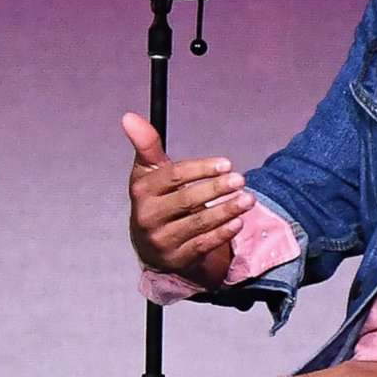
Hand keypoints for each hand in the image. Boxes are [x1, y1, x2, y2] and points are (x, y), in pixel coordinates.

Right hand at [123, 110, 255, 289]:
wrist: (151, 245)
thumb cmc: (157, 200)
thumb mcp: (150, 172)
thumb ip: (147, 145)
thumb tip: (129, 117)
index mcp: (141, 191)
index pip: (173, 176)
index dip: (201, 169)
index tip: (227, 164)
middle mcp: (147, 217)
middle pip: (186, 200)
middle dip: (216, 189)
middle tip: (241, 180)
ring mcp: (161, 240)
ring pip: (197, 224)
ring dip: (226, 211)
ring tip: (247, 200)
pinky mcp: (176, 259)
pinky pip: (202, 245)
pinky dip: (221, 234)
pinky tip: (238, 223)